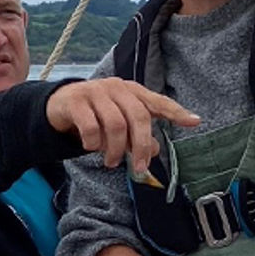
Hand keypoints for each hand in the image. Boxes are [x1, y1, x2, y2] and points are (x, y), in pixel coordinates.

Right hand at [45, 78, 199, 172]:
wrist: (59, 104)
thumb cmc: (96, 114)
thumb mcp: (120, 124)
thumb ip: (138, 135)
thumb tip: (156, 150)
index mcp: (132, 92)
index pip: (158, 101)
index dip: (176, 112)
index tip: (195, 122)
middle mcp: (117, 88)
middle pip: (138, 117)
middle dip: (141, 146)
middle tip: (139, 167)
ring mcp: (96, 91)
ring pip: (115, 124)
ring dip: (115, 149)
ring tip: (111, 162)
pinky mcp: (76, 100)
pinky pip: (90, 126)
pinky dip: (93, 142)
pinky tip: (90, 148)